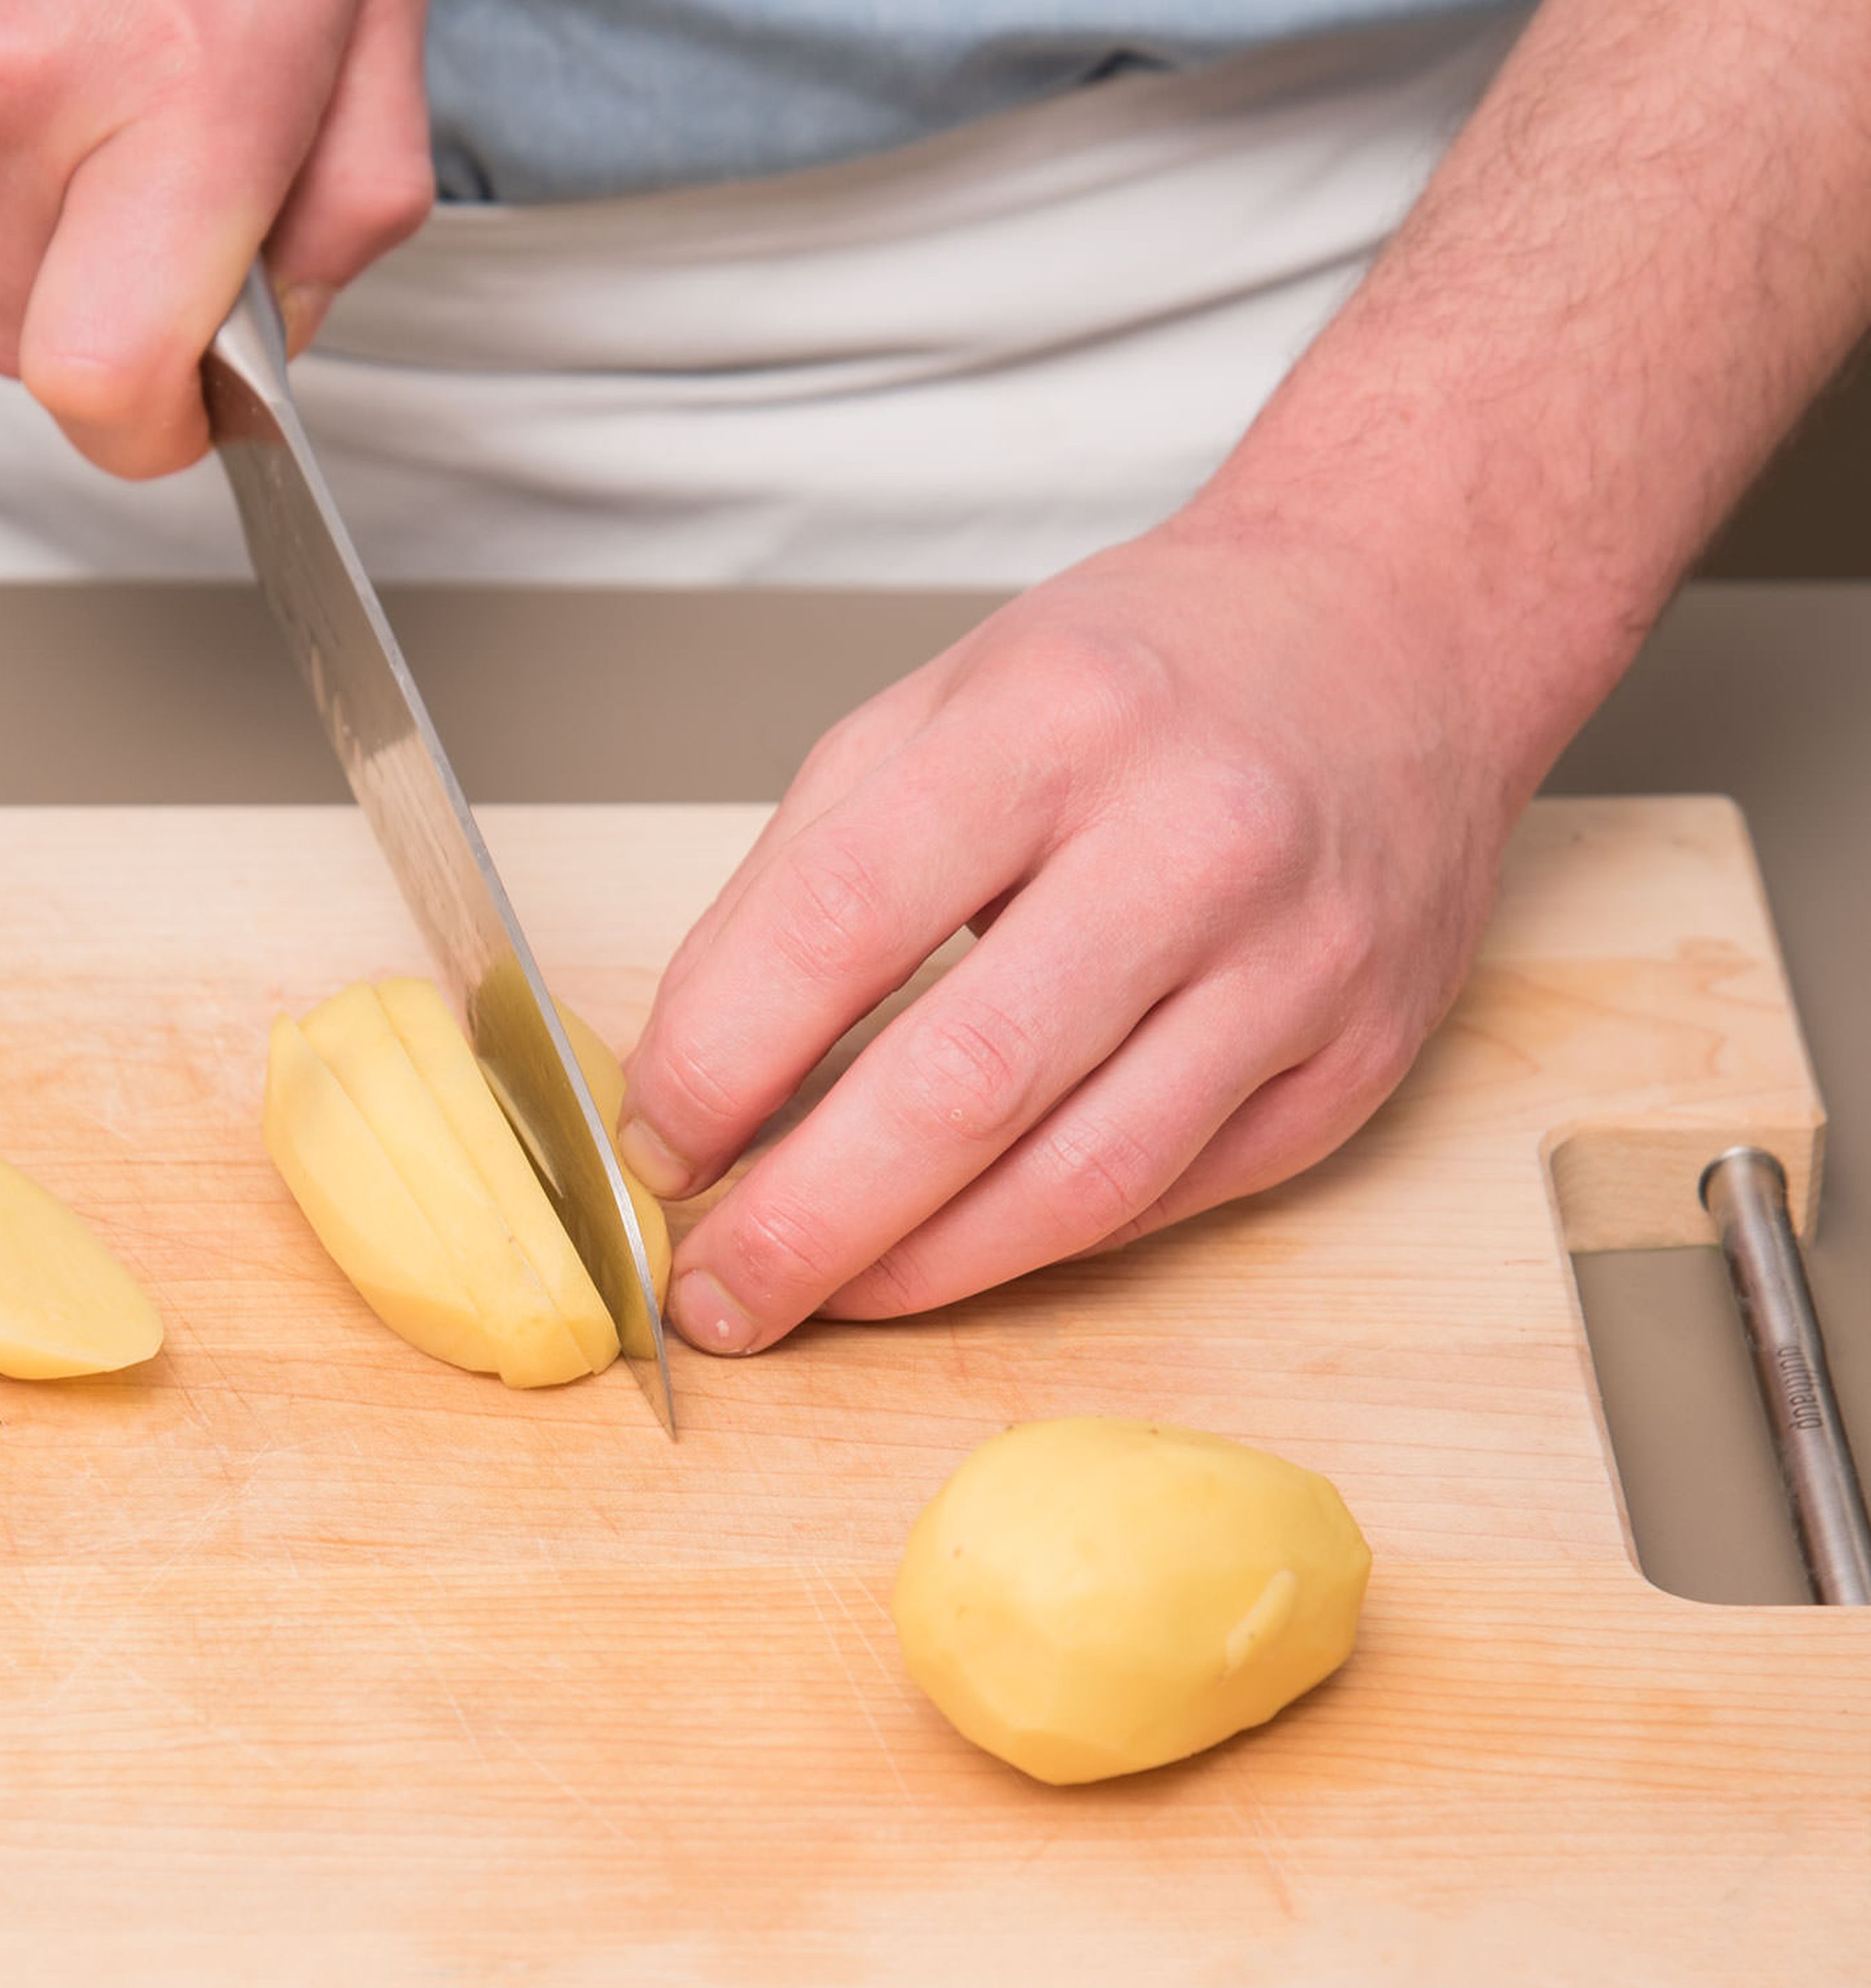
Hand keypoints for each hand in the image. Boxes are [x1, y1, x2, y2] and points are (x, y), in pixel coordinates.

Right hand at [0, 0, 433, 475]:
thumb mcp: (367, 56)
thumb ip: (331, 237)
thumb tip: (256, 352)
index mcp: (170, 110)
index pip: (95, 384)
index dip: (144, 426)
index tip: (176, 405)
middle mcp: (4, 76)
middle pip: (14, 331)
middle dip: (92, 290)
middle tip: (147, 166)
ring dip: (7, 191)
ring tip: (76, 54)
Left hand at [616, 513, 1550, 1354]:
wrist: (1396, 631)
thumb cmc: (1146, 674)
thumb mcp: (940, 706)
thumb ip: (804, 875)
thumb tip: (694, 1071)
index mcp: (1053, 722)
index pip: (841, 918)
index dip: (720, 1057)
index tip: (653, 1140)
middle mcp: (1191, 845)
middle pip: (964, 1086)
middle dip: (806, 1221)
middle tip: (711, 1292)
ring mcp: (1294, 967)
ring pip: (1077, 1182)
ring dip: (915, 1271)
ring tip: (814, 1295)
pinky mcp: (1356, 1064)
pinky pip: (1166, 1198)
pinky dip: (1032, 1244)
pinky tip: (946, 1250)